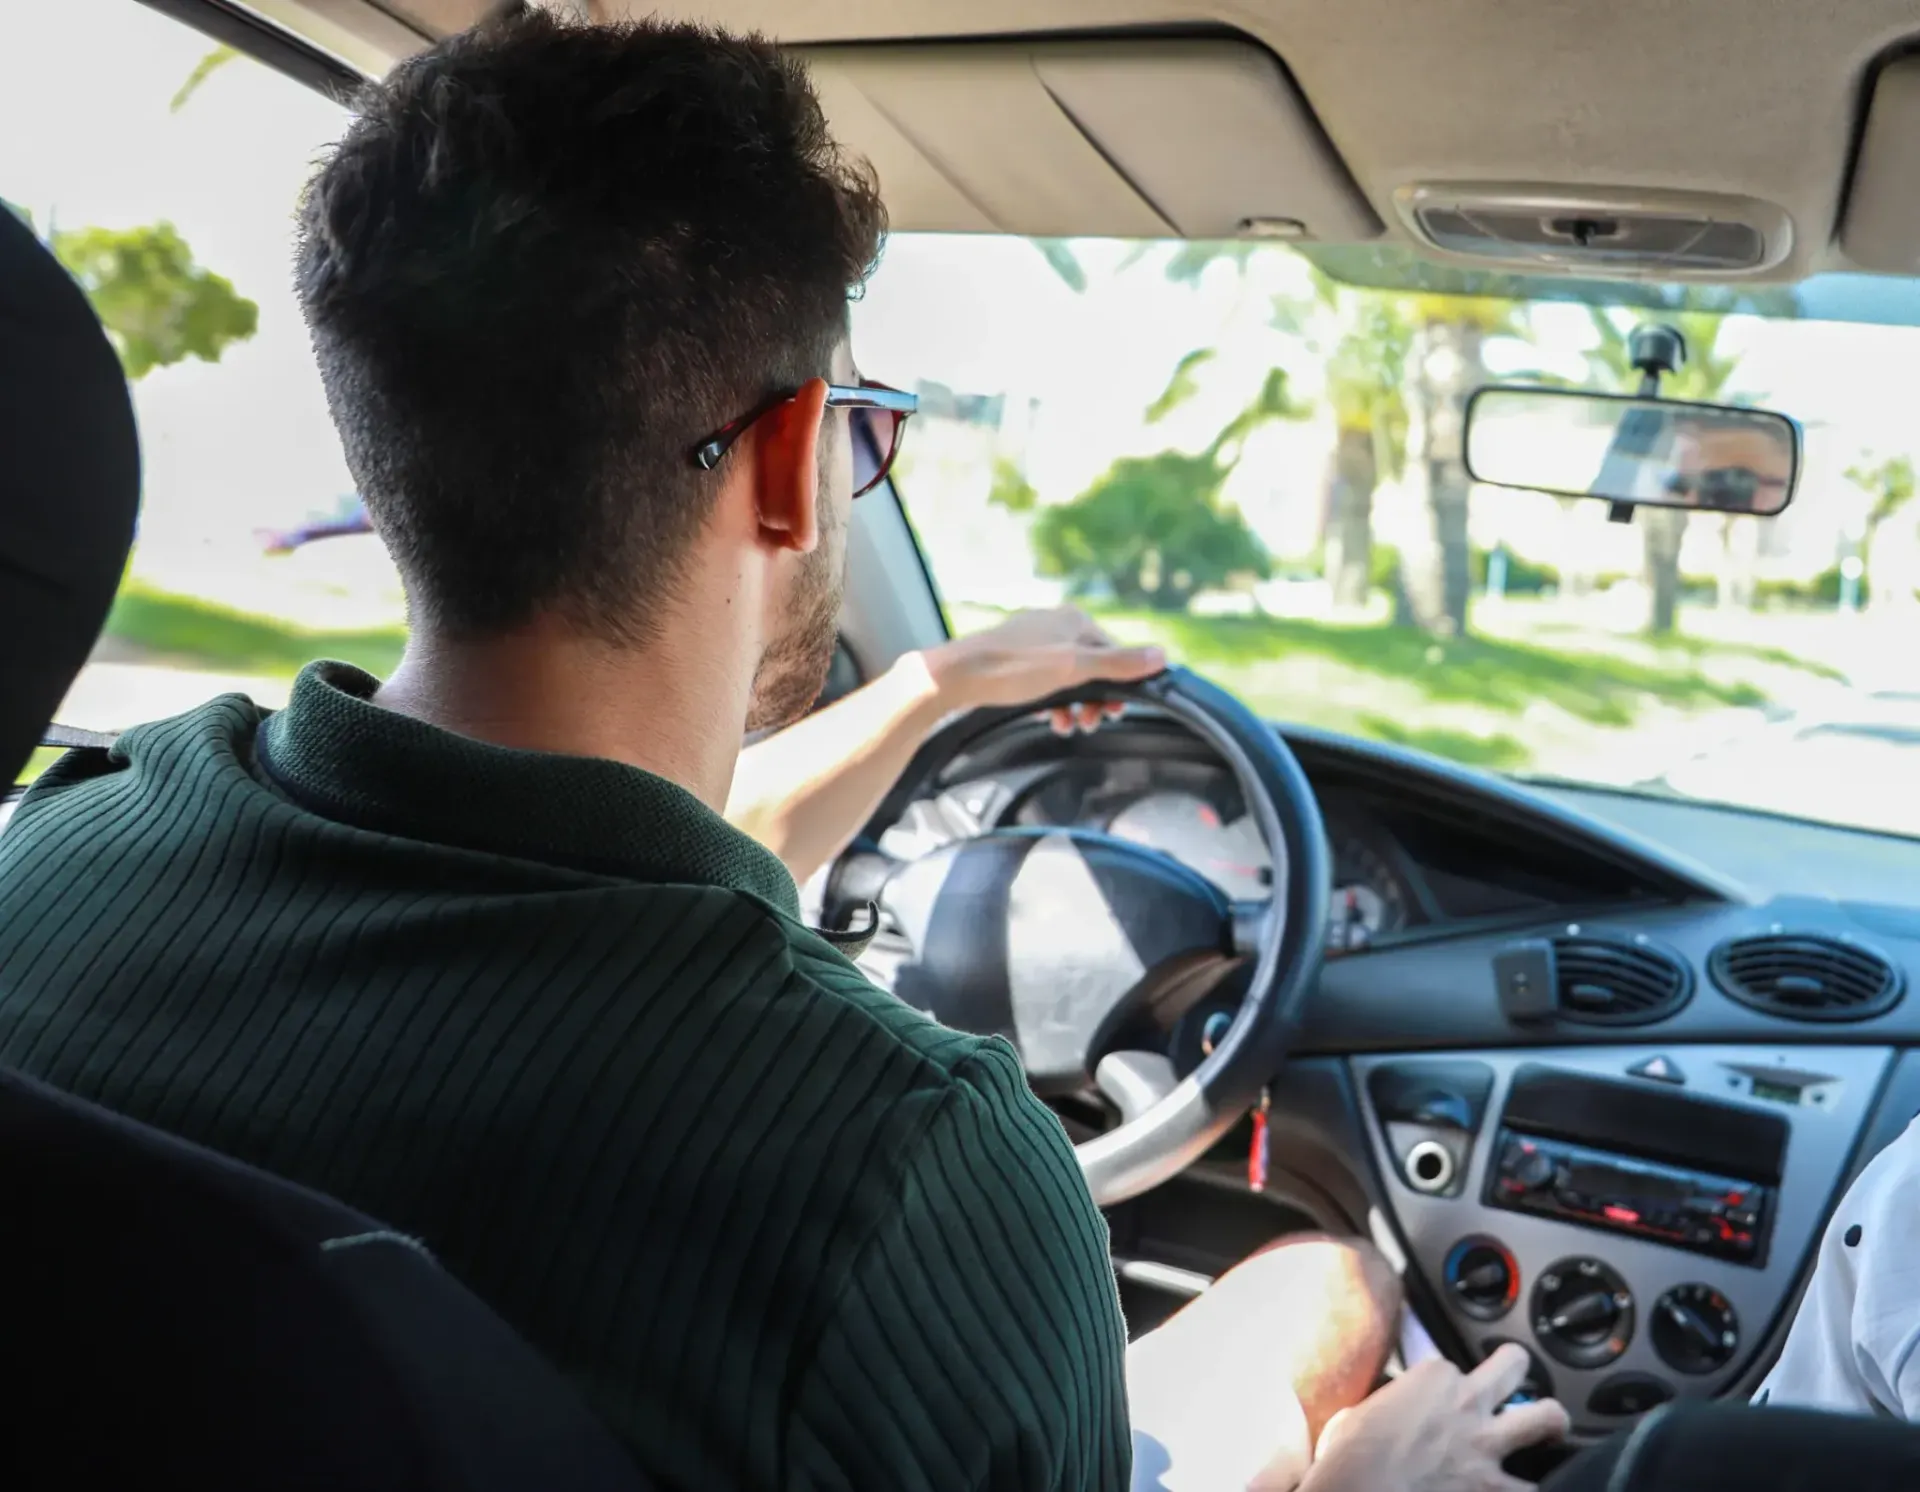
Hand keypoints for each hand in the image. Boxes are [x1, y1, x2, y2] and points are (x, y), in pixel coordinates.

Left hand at [918, 607, 1165, 732]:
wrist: (956, 677)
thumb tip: (1161, 656)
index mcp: (1074, 620)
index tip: (1116, 710)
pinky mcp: (1016, 660)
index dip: (1119, 684)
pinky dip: (1053, 702)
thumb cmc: (1013, 668)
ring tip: (1070, 725)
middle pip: (1093, 666)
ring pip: (1069, 678)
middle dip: (1096, 698)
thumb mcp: (1072, 669)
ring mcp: (1035, 642)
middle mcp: (1056, 625)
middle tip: (1092, 721)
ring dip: (1075, 704)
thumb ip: (1118, 664)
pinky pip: (1046, 683)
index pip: (1114, 652)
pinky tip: (1050, 717)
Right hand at [1300, 1347, 1569, 1491]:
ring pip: (1546, 1419)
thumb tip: (1383, 1418)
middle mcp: (1467, 1404)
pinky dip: (1529, 1484)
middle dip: (1517, 1368)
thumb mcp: (1355, 1417)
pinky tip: (1528, 1484)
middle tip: (1516, 1380)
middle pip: (1513, 1365)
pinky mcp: (1497, 1491)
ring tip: (1549, 1434)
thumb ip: (1384, 1408)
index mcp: (1431, 1379)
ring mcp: (1488, 1448)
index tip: (1437, 1397)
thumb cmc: (1349, 1461)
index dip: (1445, 1383)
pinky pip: (1533, 1487)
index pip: (1450, 1364)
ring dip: (1549, 1427)